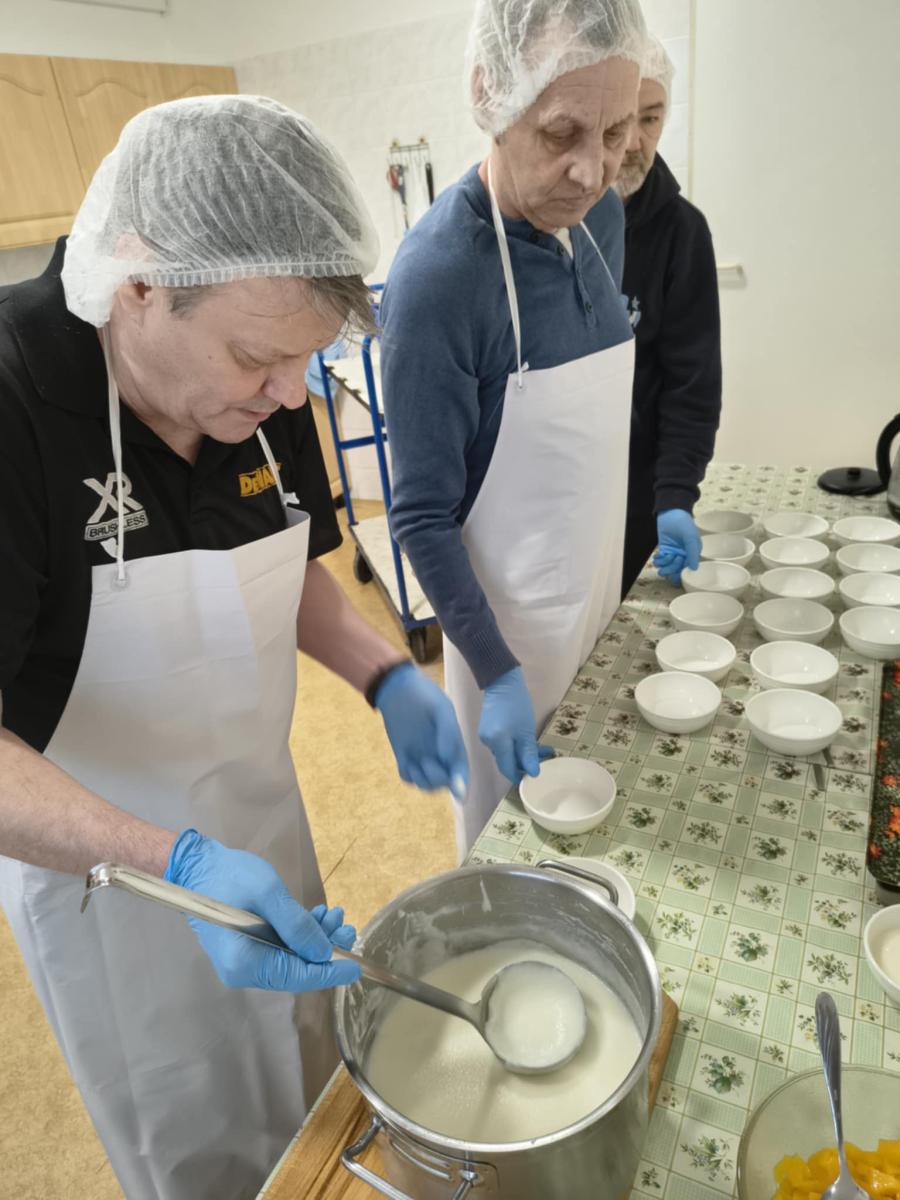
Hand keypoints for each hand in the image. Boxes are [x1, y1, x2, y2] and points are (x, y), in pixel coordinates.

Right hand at [164, 829, 358, 990]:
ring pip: (292, 957)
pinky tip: (317, 916)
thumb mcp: (269, 894)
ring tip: (335, 915)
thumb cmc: (230, 876)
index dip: (329, 972)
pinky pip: (281, 948)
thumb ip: (296, 926)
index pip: (296, 976)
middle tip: (347, 927)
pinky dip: (300, 933)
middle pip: (296, 969)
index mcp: (245, 963)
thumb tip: (323, 953)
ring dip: (316, 938)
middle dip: (325, 948)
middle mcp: (244, 971)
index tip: (356, 968)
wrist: (196, 865)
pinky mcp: (248, 948)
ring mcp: (245, 961)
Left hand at [375, 663, 468, 797]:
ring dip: (424, 780)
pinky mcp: (404, 756)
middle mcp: (440, 753)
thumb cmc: (424, 695)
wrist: (397, 687)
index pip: (461, 770)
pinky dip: (410, 776)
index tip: (459, 795)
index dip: (462, 784)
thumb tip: (448, 757)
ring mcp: (422, 755)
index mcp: (453, 743)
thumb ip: (448, 733)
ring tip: (417, 763)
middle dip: (439, 780)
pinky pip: (409, 777)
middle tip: (427, 762)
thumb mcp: (441, 709)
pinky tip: (407, 763)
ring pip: (428, 783)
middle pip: (445, 781)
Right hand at [479, 667, 553, 784]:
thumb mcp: (526, 730)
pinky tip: (529, 741)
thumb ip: (529, 753)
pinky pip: (503, 744)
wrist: (502, 682)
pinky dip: (516, 745)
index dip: (520, 776)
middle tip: (546, 759)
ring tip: (543, 749)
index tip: (535, 778)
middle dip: (526, 762)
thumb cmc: (517, 704)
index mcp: (497, 743)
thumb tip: (533, 774)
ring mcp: (486, 736)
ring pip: (506, 752)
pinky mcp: (488, 729)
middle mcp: (488, 743)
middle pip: (507, 761)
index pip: (507, 769)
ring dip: (523, 753)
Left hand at [654, 508, 700, 585]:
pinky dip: (658, 560)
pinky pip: (662, 559)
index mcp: (693, 552)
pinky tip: (656, 557)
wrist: (671, 512)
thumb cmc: (684, 524)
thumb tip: (694, 569)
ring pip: (668, 565)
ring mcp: (674, 551)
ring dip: (663, 565)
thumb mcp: (690, 538)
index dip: (681, 573)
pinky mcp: (665, 548)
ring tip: (660, 560)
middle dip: (670, 570)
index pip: (688, 567)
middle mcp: (684, 553)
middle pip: (677, 568)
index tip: (675, 576)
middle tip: (663, 571)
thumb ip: (692, 553)